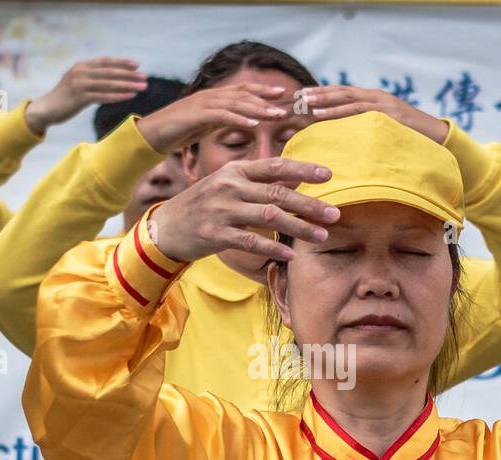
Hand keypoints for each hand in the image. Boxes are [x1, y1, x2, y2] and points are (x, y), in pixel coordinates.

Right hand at [24, 57, 147, 134]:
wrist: (46, 109)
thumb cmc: (65, 98)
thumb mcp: (78, 83)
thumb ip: (92, 79)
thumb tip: (111, 80)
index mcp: (81, 66)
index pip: (105, 61)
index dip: (122, 62)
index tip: (137, 65)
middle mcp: (81, 72)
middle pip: (110, 72)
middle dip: (129, 74)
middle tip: (145, 78)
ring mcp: (80, 84)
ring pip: (109, 83)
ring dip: (128, 85)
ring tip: (142, 88)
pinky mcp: (79, 98)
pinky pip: (103, 96)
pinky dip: (118, 96)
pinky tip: (130, 96)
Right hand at [135, 82, 290, 153]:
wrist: (151, 134)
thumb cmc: (178, 132)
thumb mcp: (205, 125)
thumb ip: (223, 122)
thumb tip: (242, 125)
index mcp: (214, 98)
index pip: (243, 90)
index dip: (263, 91)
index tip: (284, 93)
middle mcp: (211, 96)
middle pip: (244, 93)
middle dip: (267, 97)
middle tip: (289, 104)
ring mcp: (203, 104)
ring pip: (236, 102)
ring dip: (259, 107)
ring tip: (277, 114)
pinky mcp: (196, 115)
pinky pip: (222, 115)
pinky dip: (239, 118)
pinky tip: (254, 124)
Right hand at [147, 157, 340, 261]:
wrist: (166, 227)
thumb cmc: (204, 205)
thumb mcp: (228, 185)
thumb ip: (259, 183)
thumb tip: (296, 181)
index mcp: (235, 170)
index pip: (275, 166)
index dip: (304, 169)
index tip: (329, 175)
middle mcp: (229, 186)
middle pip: (278, 193)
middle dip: (310, 204)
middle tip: (335, 213)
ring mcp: (221, 210)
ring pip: (269, 217)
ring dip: (299, 226)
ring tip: (322, 235)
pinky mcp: (215, 234)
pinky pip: (250, 241)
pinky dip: (273, 248)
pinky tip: (291, 253)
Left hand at [297, 85, 448, 143]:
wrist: (440, 138)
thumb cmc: (412, 139)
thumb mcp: (387, 130)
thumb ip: (369, 128)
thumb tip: (348, 138)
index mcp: (375, 99)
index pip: (344, 93)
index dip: (323, 93)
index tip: (302, 95)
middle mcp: (377, 97)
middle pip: (342, 92)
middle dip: (319, 93)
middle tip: (296, 95)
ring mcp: (383, 104)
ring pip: (347, 99)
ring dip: (324, 101)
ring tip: (305, 103)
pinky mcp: (388, 114)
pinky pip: (358, 112)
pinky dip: (337, 113)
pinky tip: (321, 115)